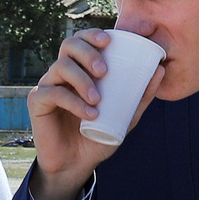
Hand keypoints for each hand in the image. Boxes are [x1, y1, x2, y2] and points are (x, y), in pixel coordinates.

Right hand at [27, 29, 157, 199]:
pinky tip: (89, 114)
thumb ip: (141, 95)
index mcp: (81, 70)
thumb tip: (161, 69)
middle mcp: (62, 73)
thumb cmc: (98, 137)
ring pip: (60, 67)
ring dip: (81, 80)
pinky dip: (73, 101)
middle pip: (68, 45)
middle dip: (87, 52)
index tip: (108, 41)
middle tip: (103, 71)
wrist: (76, 164)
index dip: (92, 34)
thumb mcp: (125, 116)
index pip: (83, 41)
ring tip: (98, 99)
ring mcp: (48, 85)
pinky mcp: (37, 102)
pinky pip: (53, 93)